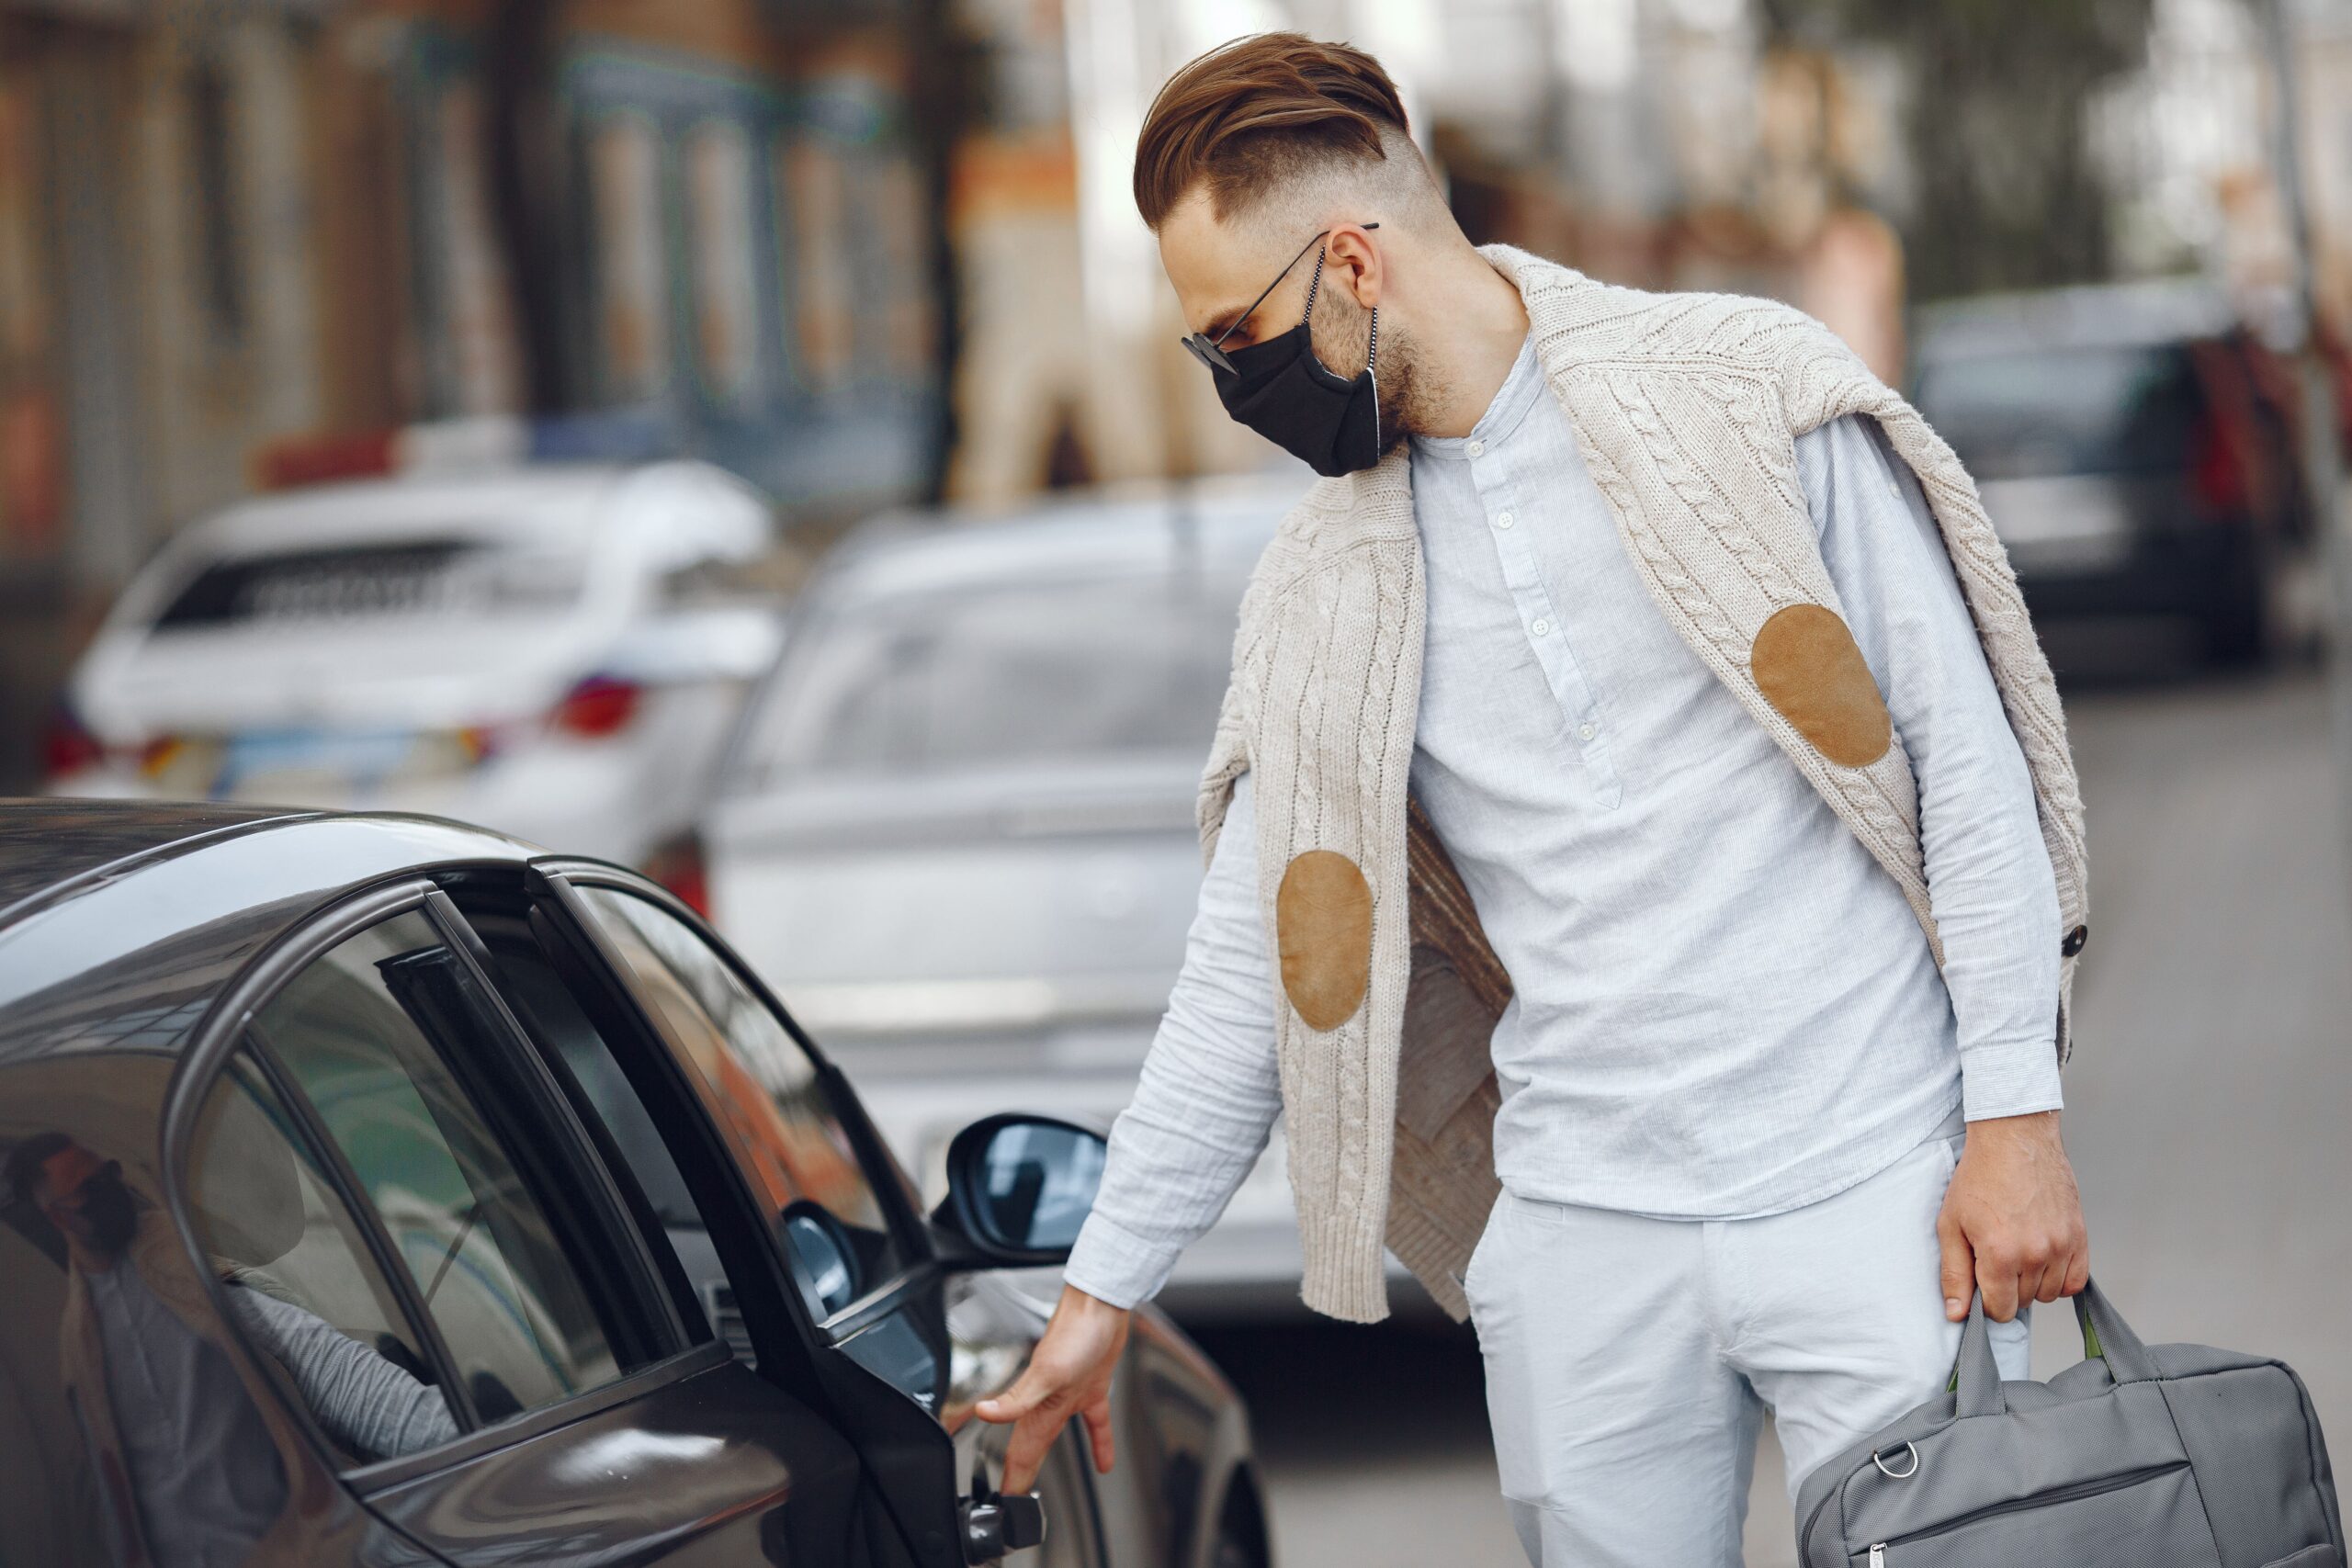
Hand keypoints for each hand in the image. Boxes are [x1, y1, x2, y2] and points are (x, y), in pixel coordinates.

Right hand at [973, 1283, 1131, 1493]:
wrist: (1102, 1304)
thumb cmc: (1076, 1331)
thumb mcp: (1047, 1371)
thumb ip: (1018, 1397)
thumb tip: (986, 1412)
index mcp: (1036, 1405)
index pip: (1020, 1453)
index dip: (1012, 1480)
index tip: (1005, 1503)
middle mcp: (1049, 1403)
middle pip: (1031, 1449)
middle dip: (1021, 1476)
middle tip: (1014, 1501)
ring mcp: (1069, 1395)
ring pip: (1054, 1437)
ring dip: (1046, 1460)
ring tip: (1041, 1484)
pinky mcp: (1091, 1387)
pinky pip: (1093, 1423)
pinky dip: (1099, 1443)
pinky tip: (1103, 1462)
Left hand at [1937, 1110, 2088, 1323]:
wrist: (2013, 1139)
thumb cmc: (1978, 1178)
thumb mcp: (1950, 1225)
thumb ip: (1954, 1274)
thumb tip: (1957, 1315)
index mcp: (2001, 1253)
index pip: (1999, 1310)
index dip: (1985, 1301)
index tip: (1980, 1281)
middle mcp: (2036, 1253)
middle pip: (2023, 1301)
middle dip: (2005, 1288)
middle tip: (1994, 1257)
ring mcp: (2062, 1245)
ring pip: (2048, 1294)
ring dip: (2031, 1282)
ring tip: (2016, 1252)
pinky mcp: (2079, 1236)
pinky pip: (2075, 1281)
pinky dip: (2058, 1278)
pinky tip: (2041, 1259)